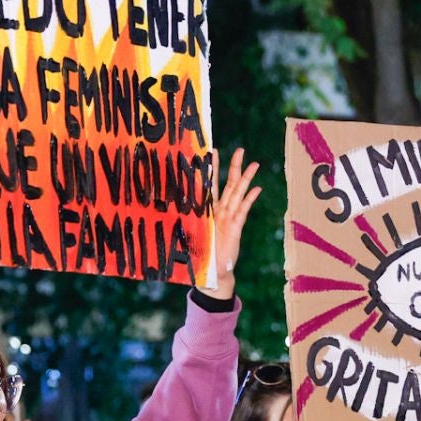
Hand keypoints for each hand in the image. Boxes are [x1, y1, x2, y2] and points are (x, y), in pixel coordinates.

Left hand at [198, 147, 261, 300]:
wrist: (211, 271)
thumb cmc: (199, 252)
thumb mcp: (189, 230)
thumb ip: (184, 218)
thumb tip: (163, 205)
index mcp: (208, 209)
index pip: (209, 183)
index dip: (212, 168)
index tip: (212, 151)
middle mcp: (220, 210)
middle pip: (228, 184)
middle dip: (234, 167)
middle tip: (240, 150)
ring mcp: (229, 217)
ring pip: (238, 193)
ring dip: (246, 179)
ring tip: (254, 164)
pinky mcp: (235, 227)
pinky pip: (243, 210)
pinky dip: (250, 199)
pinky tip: (257, 189)